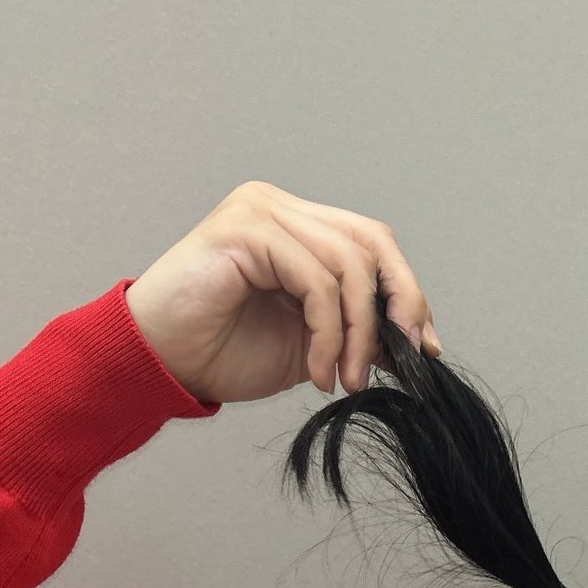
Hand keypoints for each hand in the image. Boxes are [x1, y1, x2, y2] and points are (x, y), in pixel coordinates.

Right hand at [123, 179, 442, 405]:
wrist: (162, 363)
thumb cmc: (222, 351)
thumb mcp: (310, 344)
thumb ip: (355, 330)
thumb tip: (414, 341)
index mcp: (297, 227)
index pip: (373, 244)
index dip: (407, 292)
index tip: (425, 347)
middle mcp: (280, 208)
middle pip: (372, 242)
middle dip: (400, 303)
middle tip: (406, 358)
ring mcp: (262, 212)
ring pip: (349, 265)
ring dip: (358, 334)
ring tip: (345, 379)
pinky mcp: (246, 230)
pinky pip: (317, 281)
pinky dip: (328, 334)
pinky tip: (317, 370)